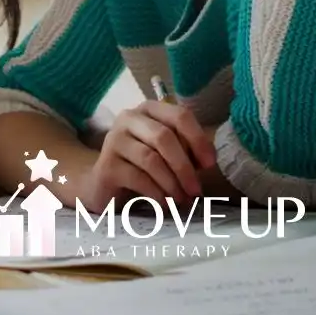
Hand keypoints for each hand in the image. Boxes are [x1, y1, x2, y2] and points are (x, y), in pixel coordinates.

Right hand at [74, 100, 216, 210]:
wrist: (105, 185)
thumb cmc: (144, 167)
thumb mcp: (169, 154)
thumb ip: (187, 150)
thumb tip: (207, 161)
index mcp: (149, 110)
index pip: (179, 115)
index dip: (198, 139)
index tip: (210, 164)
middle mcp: (128, 119)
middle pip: (163, 137)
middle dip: (184, 166)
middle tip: (196, 190)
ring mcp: (114, 140)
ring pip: (151, 159)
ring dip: (172, 183)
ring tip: (182, 200)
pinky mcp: (107, 166)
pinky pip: (138, 178)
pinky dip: (157, 193)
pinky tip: (164, 203)